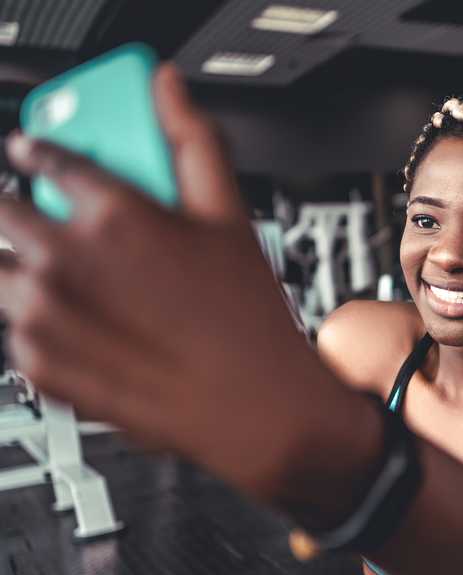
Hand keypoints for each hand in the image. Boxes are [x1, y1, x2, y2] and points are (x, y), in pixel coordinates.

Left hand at [0, 64, 369, 508]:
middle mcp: (64, 262)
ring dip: (20, 263)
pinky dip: (34, 319)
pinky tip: (87, 323)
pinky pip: (11, 326)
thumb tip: (170, 89)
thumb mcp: (231, 220)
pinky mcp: (38, 363)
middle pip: (0, 210)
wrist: (252, 411)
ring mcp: (44, 315)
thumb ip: (193, 141)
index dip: (38, 152)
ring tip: (72, 278)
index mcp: (110, 215)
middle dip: (16, 205)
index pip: (43, 158)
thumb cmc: (247, 321)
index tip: (37, 155)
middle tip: (47, 216)